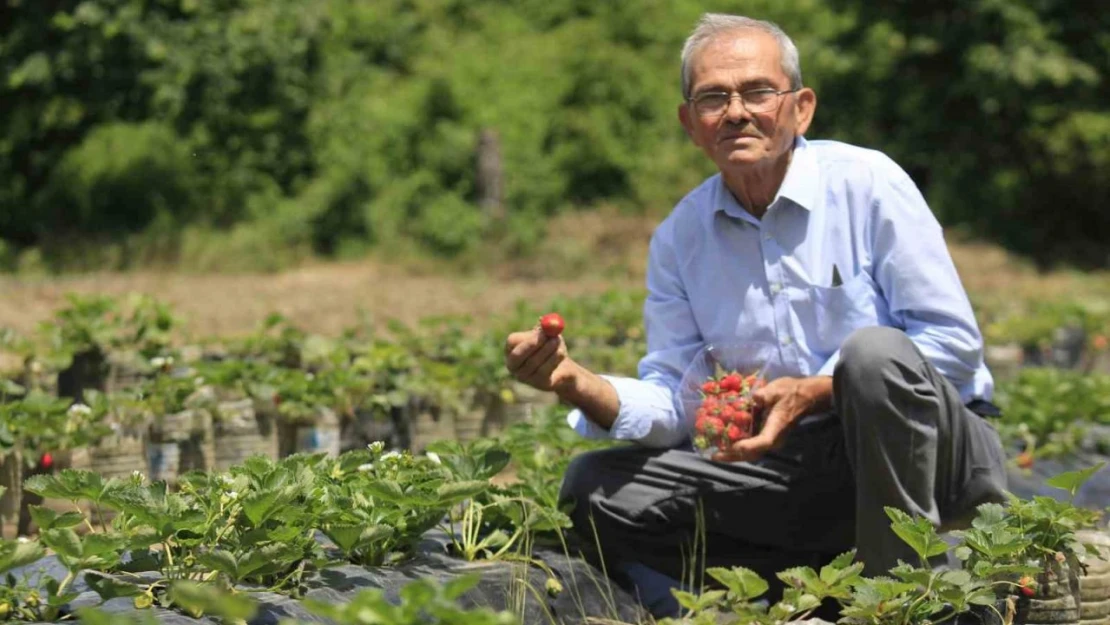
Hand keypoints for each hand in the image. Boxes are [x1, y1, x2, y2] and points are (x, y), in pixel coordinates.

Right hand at [504, 326, 577, 392]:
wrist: (564, 367)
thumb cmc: (551, 347)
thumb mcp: (549, 335)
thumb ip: (545, 328)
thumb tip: (541, 320)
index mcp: (511, 349)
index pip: (511, 343)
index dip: (525, 337)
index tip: (540, 330)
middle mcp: (513, 365)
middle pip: (517, 356)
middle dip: (533, 345)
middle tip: (548, 337)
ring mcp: (524, 377)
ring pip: (535, 362)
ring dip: (550, 349)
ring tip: (559, 342)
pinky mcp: (538, 384)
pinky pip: (546, 370)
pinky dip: (556, 358)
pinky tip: (561, 355)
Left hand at [712, 375, 832, 462]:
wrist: (805, 396)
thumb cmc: (790, 392)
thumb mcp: (776, 390)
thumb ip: (763, 395)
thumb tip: (752, 398)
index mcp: (776, 429)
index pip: (762, 442)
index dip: (746, 446)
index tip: (730, 447)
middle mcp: (773, 439)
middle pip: (752, 453)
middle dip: (732, 456)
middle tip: (714, 456)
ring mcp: (771, 439)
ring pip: (751, 452)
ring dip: (733, 454)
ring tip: (715, 452)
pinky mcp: (767, 436)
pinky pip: (752, 446)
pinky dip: (738, 447)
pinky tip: (724, 443)